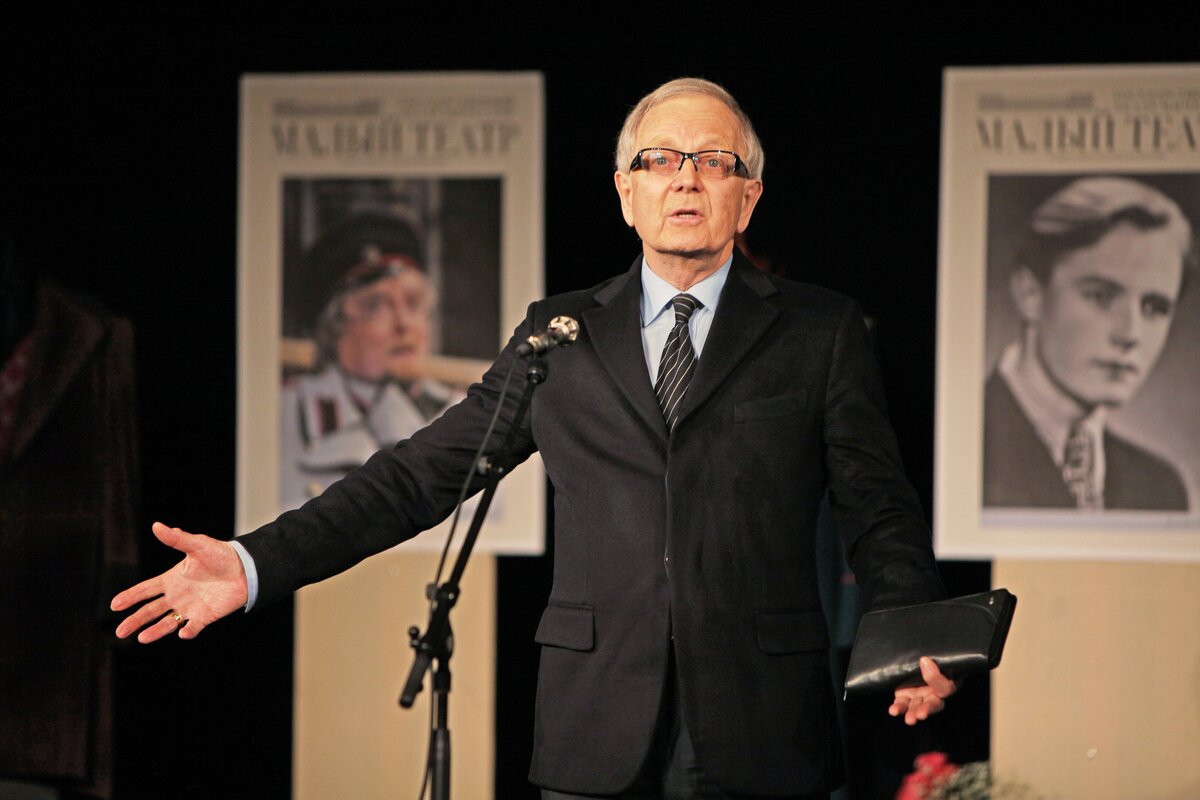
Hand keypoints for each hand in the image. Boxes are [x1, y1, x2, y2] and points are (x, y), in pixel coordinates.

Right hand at [111, 522, 248, 642]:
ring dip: (155, 631)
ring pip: (167, 622)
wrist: (246, 568)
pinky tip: (183, 633)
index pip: (145, 590)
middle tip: (119, 632)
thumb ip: (177, 538)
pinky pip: (194, 627)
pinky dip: (188, 631)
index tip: (114, 605)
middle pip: (151, 610)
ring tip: (141, 638)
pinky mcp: (205, 616)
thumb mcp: (198, 545)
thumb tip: (156, 525)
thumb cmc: (221, 555)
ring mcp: (190, 607)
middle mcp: (177, 595)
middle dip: (135, 620)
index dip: (130, 597)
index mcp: (171, 579)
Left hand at [889, 656, 956, 725]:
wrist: (917, 656)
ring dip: (913, 713)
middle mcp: (934, 690)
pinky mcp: (906, 694)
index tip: (925, 662)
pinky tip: (893, 711)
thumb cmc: (930, 654)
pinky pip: (903, 703)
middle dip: (927, 709)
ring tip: (910, 720)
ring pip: (918, 706)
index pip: (946, 686)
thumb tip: (925, 661)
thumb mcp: (935, 657)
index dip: (937, 679)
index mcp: (948, 681)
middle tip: (921, 714)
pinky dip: (898, 707)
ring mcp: (920, 694)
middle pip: (934, 703)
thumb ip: (934, 661)